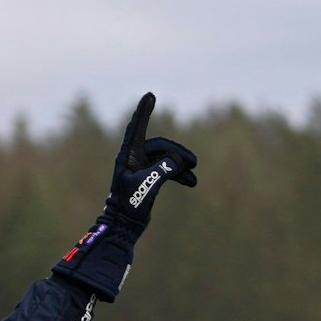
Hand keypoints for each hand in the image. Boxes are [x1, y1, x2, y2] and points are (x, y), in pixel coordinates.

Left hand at [103, 93, 197, 228]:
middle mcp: (134, 158)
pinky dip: (178, 174)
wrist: (125, 226)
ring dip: (181, 164)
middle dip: (178, 152)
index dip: (143, 111)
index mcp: (128, 155)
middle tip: (194, 162)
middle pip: (161, 146)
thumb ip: (163, 169)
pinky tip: (191, 182)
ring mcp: (141, 167)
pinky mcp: (148, 178)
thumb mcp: (148, 185)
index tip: (150, 95)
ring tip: (194, 172)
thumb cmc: (131, 205)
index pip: (137, 127)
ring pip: (166, 157)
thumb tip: (177, 161)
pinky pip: (166, 169)